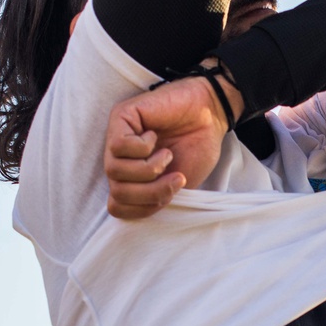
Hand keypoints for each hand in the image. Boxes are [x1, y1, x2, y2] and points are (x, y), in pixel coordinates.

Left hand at [103, 73, 242, 218]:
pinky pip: (119, 146)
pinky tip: (155, 137)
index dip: (143, 209)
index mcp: (132, 179)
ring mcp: (117, 138)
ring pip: (114, 171)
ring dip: (148, 169)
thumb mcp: (178, 186)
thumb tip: (137, 208)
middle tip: (176, 178)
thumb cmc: (197, 148)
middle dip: (151, 192)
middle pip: (118, 192)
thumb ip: (155, 198)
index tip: (169, 197)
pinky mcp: (120, 117)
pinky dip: (143, 148)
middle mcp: (120, 160)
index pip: (117, 206)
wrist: (210, 117)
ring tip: (167, 155)